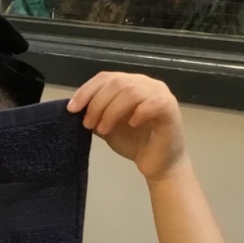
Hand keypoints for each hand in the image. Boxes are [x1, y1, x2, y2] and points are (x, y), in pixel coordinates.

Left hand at [69, 72, 187, 182]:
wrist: (158, 165)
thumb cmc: (134, 143)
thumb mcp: (107, 126)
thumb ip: (95, 114)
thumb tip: (76, 108)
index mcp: (131, 83)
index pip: (106, 77)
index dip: (86, 90)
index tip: (72, 109)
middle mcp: (147, 84)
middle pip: (116, 82)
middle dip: (97, 103)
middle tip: (88, 124)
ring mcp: (160, 94)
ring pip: (131, 91)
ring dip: (112, 111)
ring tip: (104, 129)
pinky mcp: (170, 108)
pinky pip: (154, 103)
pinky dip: (138, 112)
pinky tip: (131, 124)